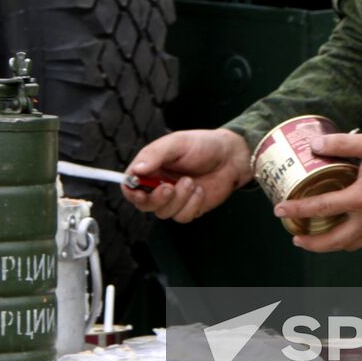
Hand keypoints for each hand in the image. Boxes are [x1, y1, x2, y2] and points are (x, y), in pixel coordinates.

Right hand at [122, 129, 251, 223]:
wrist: (231, 157)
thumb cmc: (203, 145)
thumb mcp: (177, 143)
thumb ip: (155, 155)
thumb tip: (136, 170)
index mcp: (151, 167)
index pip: (130, 184)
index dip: (131, 191)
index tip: (139, 191)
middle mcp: (158, 185)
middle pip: (143, 204)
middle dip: (156, 199)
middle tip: (169, 187)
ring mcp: (174, 199)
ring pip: (163, 213)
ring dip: (179, 199)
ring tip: (192, 181)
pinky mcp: (188, 209)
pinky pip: (182, 217)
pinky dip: (192, 205)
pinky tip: (200, 191)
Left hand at [276, 132, 361, 252]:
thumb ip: (341, 143)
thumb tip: (314, 144)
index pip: (321, 208)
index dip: (297, 210)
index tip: (279, 211)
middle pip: (334, 241)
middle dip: (311, 243)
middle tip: (295, 237)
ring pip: (351, 244)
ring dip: (330, 244)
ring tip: (315, 237)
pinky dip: (349, 238)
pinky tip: (344, 227)